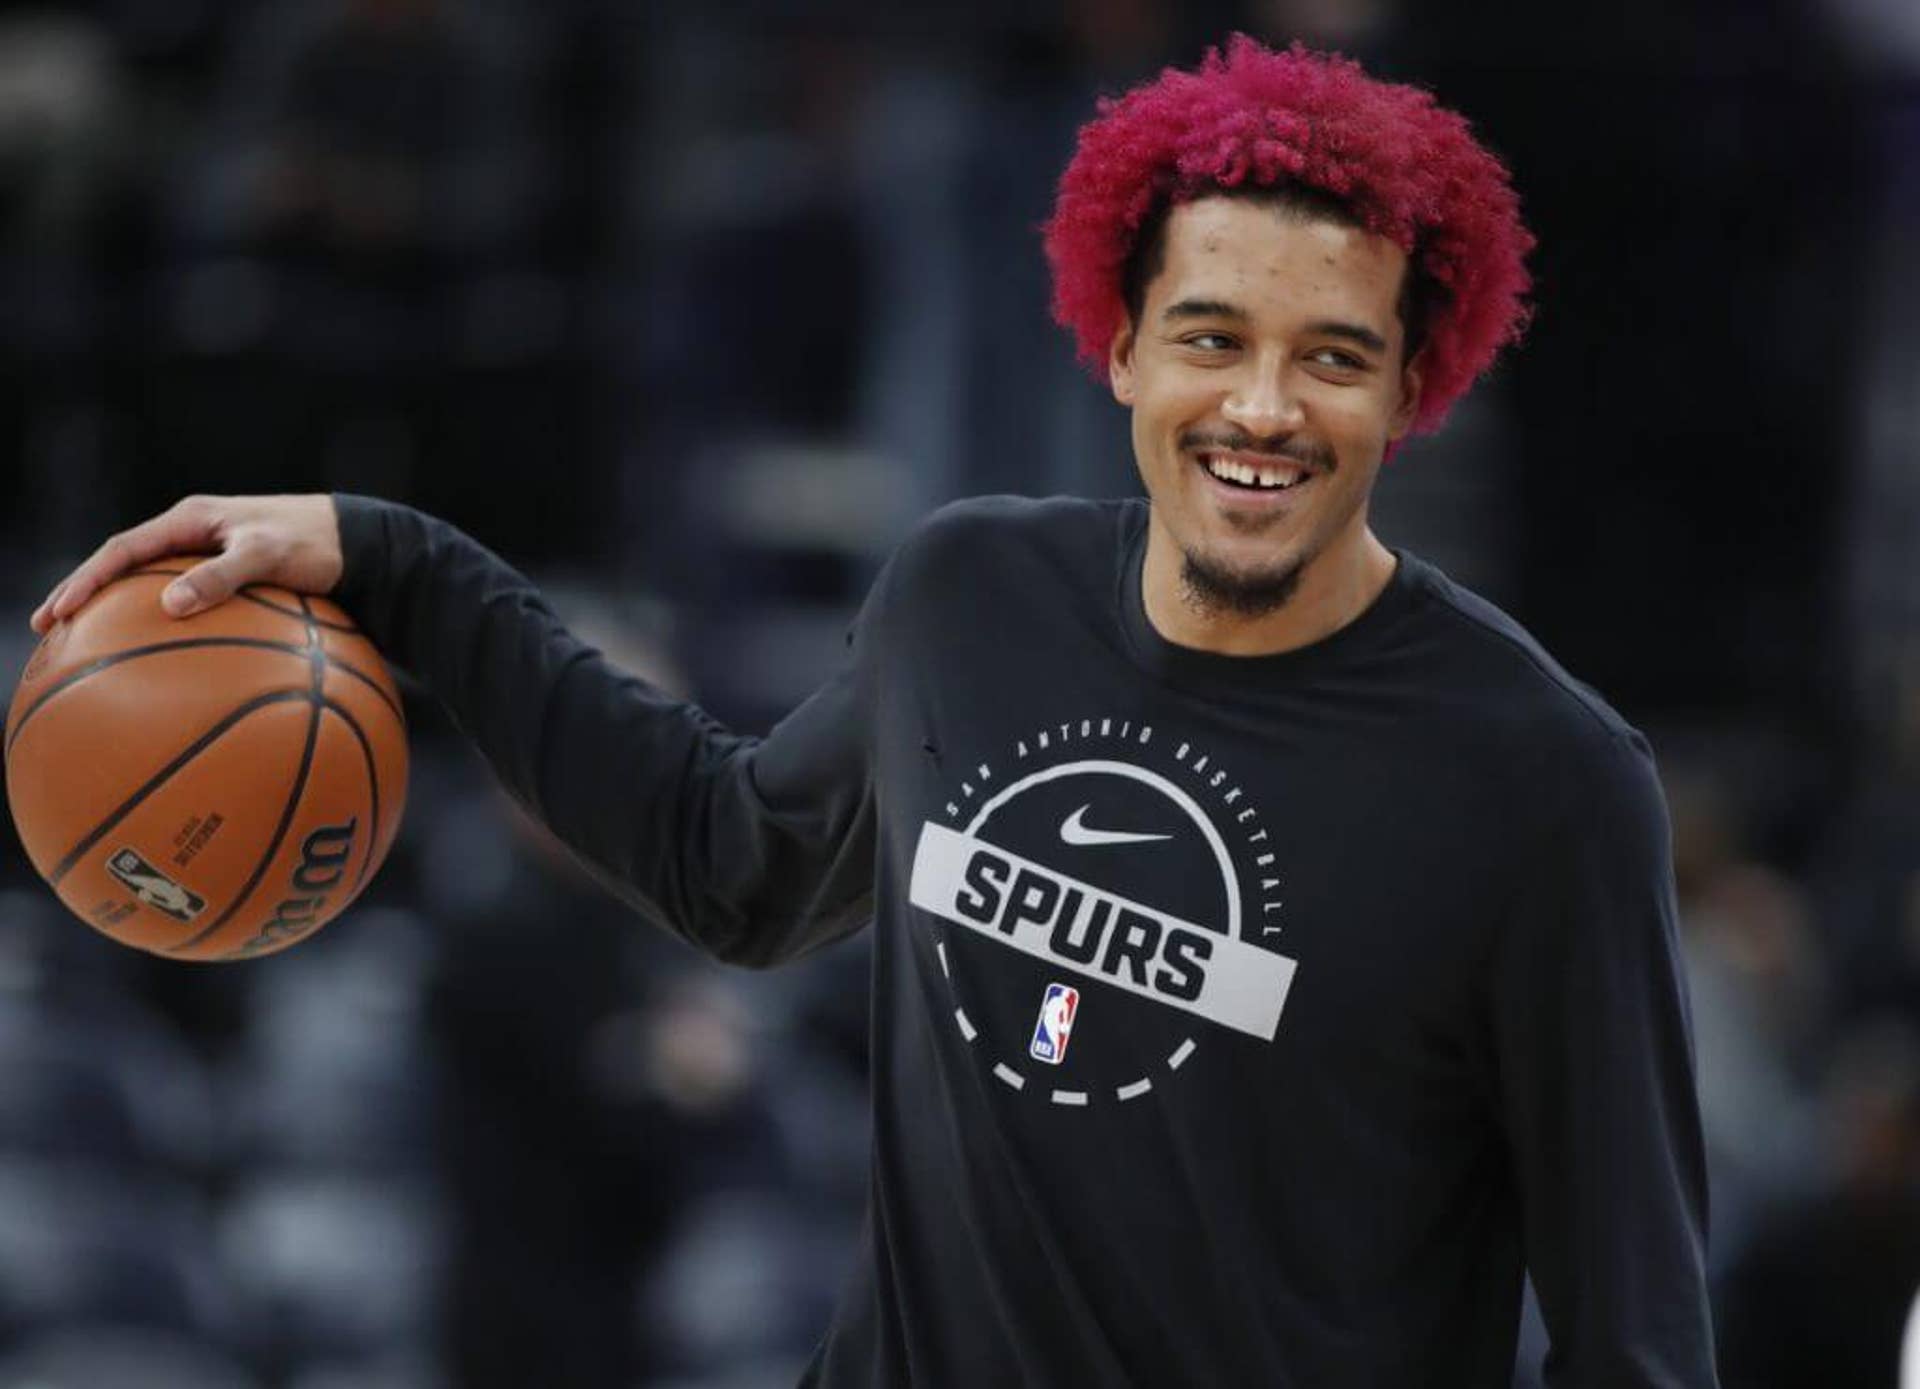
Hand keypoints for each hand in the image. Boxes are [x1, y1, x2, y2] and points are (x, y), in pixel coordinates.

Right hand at [29, 494, 343, 634]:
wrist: (361, 540)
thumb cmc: (317, 542)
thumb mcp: (268, 555)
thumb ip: (221, 576)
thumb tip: (169, 605)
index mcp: (192, 520)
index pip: (122, 550)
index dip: (86, 580)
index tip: (58, 612)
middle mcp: (195, 535)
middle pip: (125, 567)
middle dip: (85, 595)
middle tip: (51, 630)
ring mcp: (210, 557)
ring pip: (151, 585)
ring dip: (119, 611)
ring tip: (89, 647)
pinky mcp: (233, 580)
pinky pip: (188, 603)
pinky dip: (166, 626)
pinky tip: (161, 659)